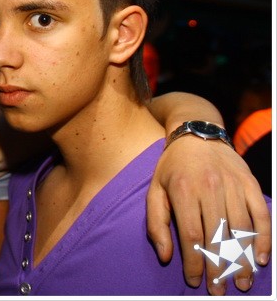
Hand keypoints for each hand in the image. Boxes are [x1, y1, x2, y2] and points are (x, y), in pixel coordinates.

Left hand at [146, 137, 270, 294]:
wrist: (197, 133)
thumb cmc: (172, 168)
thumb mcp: (155, 190)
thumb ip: (156, 223)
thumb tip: (166, 256)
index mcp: (183, 190)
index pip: (191, 235)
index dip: (194, 262)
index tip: (195, 281)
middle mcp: (210, 188)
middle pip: (218, 237)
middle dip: (219, 268)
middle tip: (219, 290)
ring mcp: (233, 185)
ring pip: (241, 230)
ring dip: (243, 260)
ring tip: (242, 282)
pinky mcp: (250, 183)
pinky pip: (262, 215)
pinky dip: (263, 238)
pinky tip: (260, 258)